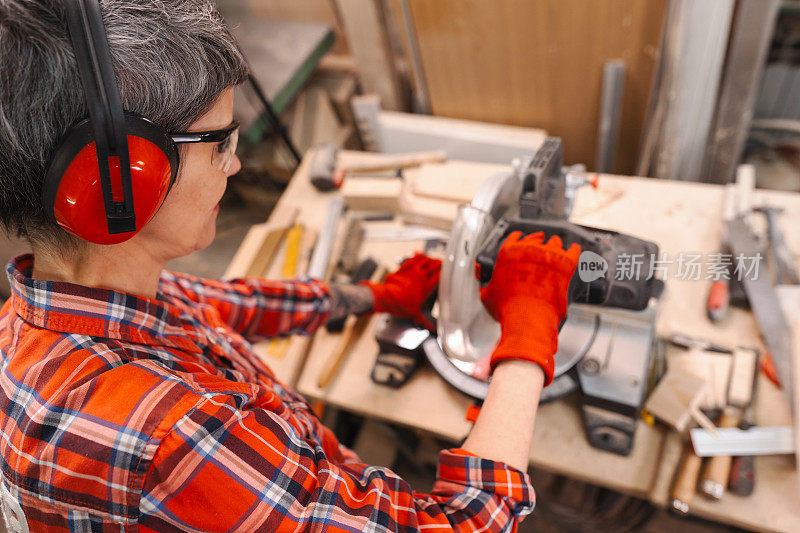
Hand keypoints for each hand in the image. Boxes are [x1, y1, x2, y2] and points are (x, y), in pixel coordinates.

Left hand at [361, 253, 440, 329]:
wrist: (385, 297)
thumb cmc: (400, 305)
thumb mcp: (414, 313)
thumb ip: (424, 321)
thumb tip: (432, 329)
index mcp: (426, 286)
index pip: (439, 275)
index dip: (445, 272)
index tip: (448, 272)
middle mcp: (421, 276)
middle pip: (434, 265)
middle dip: (439, 263)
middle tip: (443, 264)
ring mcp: (412, 270)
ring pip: (425, 259)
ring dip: (430, 258)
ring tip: (433, 259)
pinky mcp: (404, 267)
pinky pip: (413, 258)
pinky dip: (418, 255)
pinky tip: (420, 254)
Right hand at [480, 231, 579, 383]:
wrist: (528, 317)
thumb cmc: (509, 308)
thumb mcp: (488, 296)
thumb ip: (488, 287)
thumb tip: (486, 290)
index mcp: (508, 253)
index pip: (514, 237)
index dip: (518, 238)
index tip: (522, 239)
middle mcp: (529, 249)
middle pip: (536, 238)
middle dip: (538, 241)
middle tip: (541, 244)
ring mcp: (549, 254)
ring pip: (555, 242)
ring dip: (555, 247)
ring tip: (557, 251)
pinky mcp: (567, 263)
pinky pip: (574, 250)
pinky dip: (574, 250)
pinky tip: (575, 251)